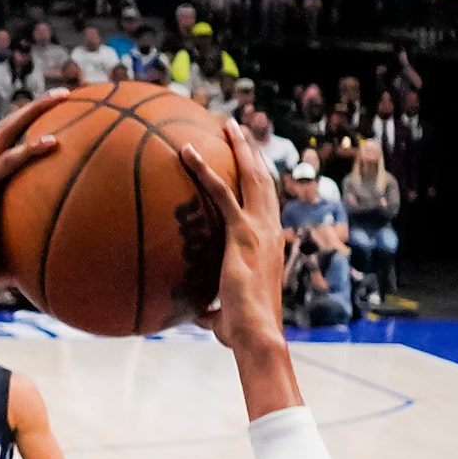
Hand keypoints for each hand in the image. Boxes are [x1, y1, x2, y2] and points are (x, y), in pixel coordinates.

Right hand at [0, 90, 65, 299]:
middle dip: (32, 109)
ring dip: (33, 112)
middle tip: (60, 96)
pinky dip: (29, 151)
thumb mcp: (6, 252)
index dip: (14, 133)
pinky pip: (7, 164)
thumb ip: (26, 242)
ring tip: (62, 98)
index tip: (39, 122)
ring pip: (6, 133)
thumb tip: (55, 251)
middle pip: (5, 130)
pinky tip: (53, 142)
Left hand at [175, 116, 286, 349]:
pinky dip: (203, 170)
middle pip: (263, 180)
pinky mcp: (242, 233)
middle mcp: (270, 230)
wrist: (256, 334)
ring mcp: (259, 229)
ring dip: (238, 147)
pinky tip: (186, 152)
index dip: (259, 181)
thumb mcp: (224, 316)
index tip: (250, 163)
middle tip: (237, 130)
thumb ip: (211, 308)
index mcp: (270, 244)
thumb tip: (196, 314)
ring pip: (250, 176)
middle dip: (251, 152)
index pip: (265, 204)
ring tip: (226, 124)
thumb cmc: (241, 332)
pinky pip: (220, 193)